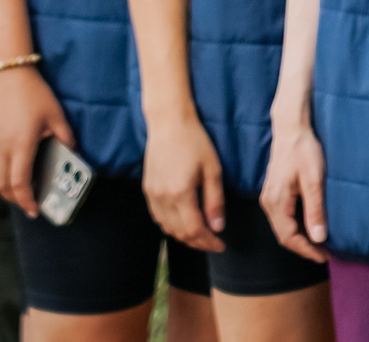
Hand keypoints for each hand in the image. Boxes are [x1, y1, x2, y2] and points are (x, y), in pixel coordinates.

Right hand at [0, 67, 71, 214]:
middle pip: (2, 186)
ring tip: (14, 189)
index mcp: (21, 146)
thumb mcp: (56, 114)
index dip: (27, 201)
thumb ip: (65, 136)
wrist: (7, 74)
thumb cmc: (33, 93)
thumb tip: (72, 151)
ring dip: (0, 188)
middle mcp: (1, 148)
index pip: (20, 185)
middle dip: (15, 199)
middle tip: (27, 202)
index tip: (34, 209)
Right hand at [142, 106, 228, 252]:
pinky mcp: (147, 190)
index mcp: (180, 193)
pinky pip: (158, 217)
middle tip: (213, 243)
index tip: (221, 245)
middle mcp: (162, 198)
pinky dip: (171, 226)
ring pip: (167, 228)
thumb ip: (215, 201)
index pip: (194, 230)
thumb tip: (217, 227)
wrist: (168, 123)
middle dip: (198, 243)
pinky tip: (183, 223)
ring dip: (184, 236)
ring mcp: (152, 195)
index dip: (208, 242)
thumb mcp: (212, 170)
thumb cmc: (194, 142)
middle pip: (179, 233)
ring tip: (201, 235)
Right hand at [260, 113, 330, 262]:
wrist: (291, 128)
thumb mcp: (314, 180)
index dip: (307, 250)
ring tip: (320, 244)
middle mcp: (268, 202)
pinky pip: (283, 217)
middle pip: (284, 235)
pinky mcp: (274, 192)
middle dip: (304, 247)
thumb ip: (315, 209)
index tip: (325, 256)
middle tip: (325, 254)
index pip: (289, 237)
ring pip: (283, 227)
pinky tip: (310, 226)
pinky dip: (296, 226)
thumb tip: (319, 238)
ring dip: (300, 238)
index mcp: (275, 202)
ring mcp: (269, 197)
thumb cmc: (303, 150)